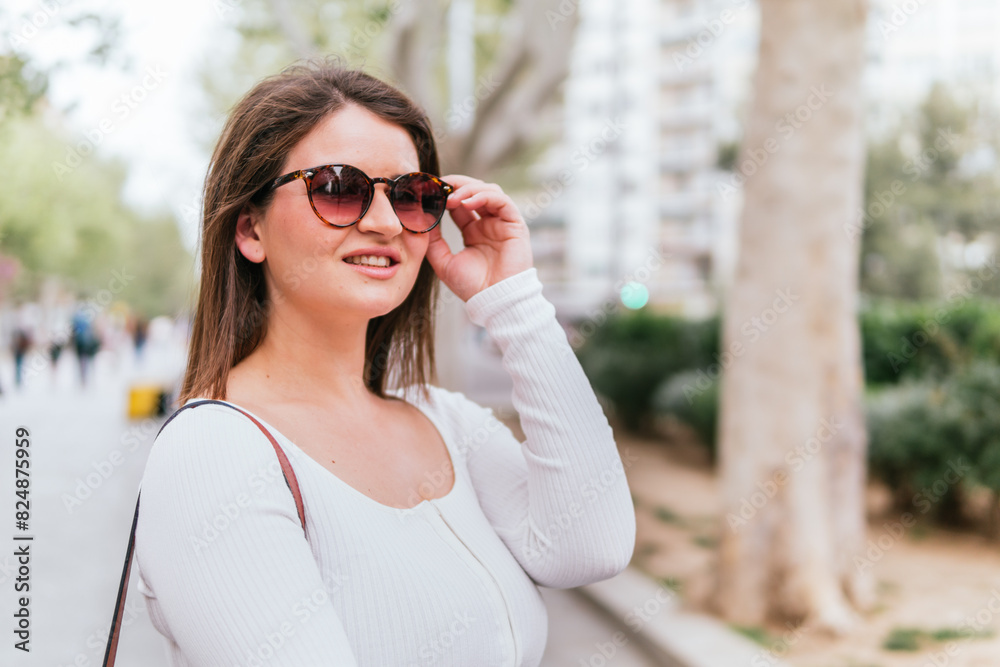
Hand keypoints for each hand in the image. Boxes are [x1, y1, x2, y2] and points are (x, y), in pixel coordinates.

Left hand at [424, 174, 533, 301]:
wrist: (495, 301)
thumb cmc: (472, 287)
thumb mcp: (443, 262)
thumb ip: (432, 241)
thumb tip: (420, 219)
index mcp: (474, 231)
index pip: (459, 203)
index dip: (444, 194)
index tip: (428, 190)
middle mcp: (488, 224)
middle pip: (474, 191)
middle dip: (456, 185)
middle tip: (438, 186)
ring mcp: (502, 223)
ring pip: (489, 191)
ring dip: (468, 189)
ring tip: (451, 198)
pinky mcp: (515, 224)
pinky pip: (502, 201)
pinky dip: (484, 196)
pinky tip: (467, 202)